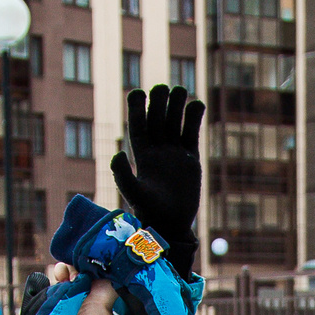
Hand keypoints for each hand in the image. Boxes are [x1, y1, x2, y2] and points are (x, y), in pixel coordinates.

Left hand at [110, 85, 204, 271]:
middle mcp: (157, 151)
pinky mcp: (191, 159)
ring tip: (180, 89)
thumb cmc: (150, 213)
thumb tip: (117, 154)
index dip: (137, 109)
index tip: (138, 92)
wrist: (172, 226)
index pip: (138, 126)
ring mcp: (174, 154)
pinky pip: (191, 134)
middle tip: (163, 88)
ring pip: (175, 123)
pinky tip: (197, 104)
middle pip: (157, 120)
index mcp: (142, 155)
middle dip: (159, 103)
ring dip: (176, 106)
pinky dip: (194, 119)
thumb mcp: (134, 194)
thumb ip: (123, 175)